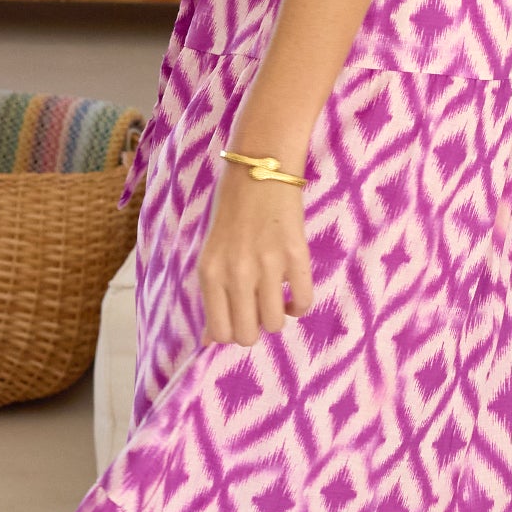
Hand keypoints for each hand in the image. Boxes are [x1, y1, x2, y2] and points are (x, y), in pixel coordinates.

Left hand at [195, 160, 313, 347]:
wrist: (261, 170)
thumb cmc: (231, 211)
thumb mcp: (212, 254)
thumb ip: (212, 297)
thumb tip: (208, 341)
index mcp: (210, 273)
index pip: (219, 332)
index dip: (232, 333)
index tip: (239, 318)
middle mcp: (236, 273)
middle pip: (248, 335)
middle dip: (255, 329)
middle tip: (258, 310)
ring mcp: (268, 265)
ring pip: (276, 323)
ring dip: (278, 316)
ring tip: (277, 298)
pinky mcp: (297, 256)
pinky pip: (303, 301)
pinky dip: (300, 305)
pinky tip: (294, 293)